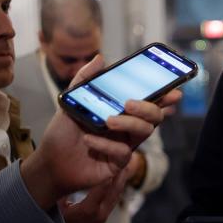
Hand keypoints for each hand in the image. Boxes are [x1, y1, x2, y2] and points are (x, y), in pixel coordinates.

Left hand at [22, 57, 169, 209]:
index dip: (164, 96)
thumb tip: (100, 58)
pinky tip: (89, 140)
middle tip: (129, 104)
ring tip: (108, 121)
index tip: (173, 90)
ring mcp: (124, 146)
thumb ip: (84, 79)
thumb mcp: (71, 102)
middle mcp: (127, 129)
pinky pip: (123, 152)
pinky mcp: (117, 164)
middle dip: (148, 108)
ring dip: (129, 123)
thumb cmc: (63, 132)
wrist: (49, 161)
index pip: (149, 102)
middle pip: (154, 117)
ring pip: (144, 132)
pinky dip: (106, 144)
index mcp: (121, 112)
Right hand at [61, 164, 132, 222]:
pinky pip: (114, 199)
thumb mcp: (56, 208)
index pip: (102, 187)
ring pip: (117, 194)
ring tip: (126, 163)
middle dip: (121, 173)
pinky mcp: (104, 217)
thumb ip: (62, 192)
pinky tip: (119, 176)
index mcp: (88, 210)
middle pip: (115, 189)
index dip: (108, 171)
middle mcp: (100, 213)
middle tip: (127, 156)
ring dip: (122, 179)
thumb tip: (63, 174)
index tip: (111, 157)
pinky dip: (117, 187)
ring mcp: (104, 216)